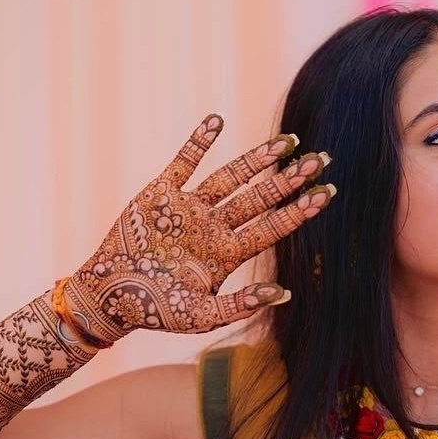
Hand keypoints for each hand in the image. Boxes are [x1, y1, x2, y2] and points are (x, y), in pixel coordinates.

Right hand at [64, 113, 334, 340]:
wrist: (110, 297)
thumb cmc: (157, 312)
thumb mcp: (202, 317)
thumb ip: (240, 305)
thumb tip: (285, 294)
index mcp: (227, 253)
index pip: (273, 227)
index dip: (300, 210)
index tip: (328, 193)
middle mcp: (214, 226)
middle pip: (260, 198)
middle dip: (289, 179)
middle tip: (321, 159)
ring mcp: (189, 208)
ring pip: (230, 177)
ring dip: (257, 159)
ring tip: (288, 141)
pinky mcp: (160, 193)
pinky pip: (183, 162)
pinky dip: (198, 142)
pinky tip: (217, 121)